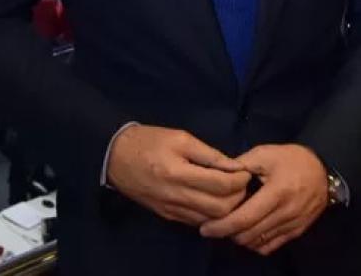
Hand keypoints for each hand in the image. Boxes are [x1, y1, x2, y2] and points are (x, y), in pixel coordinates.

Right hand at [107, 124, 249, 226]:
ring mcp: (171, 210)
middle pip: (220, 208)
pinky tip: (213, 200)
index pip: (221, 185)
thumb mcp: (180, 137)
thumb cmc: (149, 141)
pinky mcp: (167, 216)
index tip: (245, 171)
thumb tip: (234, 166)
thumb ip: (209, 154)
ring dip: (227, 209)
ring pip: (211, 220)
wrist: (114, 157)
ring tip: (230, 192)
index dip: (240, 180)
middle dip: (238, 197)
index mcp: (178, 172)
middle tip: (241, 183)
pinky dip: (211, 214)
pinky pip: (197, 222)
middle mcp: (175, 196)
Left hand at [199, 144, 327, 255]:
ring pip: (258, 243)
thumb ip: (240, 165)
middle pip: (248, 235)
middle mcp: (285, 213)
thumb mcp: (264, 154)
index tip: (205, 228)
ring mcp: (293, 225)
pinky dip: (255, 244)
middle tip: (214, 226)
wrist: (323, 169)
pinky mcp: (297, 232)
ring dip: (240, 239)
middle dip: (227, 234)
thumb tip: (216, 175)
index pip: (244, 218)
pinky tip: (247, 233)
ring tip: (229, 228)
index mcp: (276, 193)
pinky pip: (271, 246)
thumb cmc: (291, 159)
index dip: (222, 226)